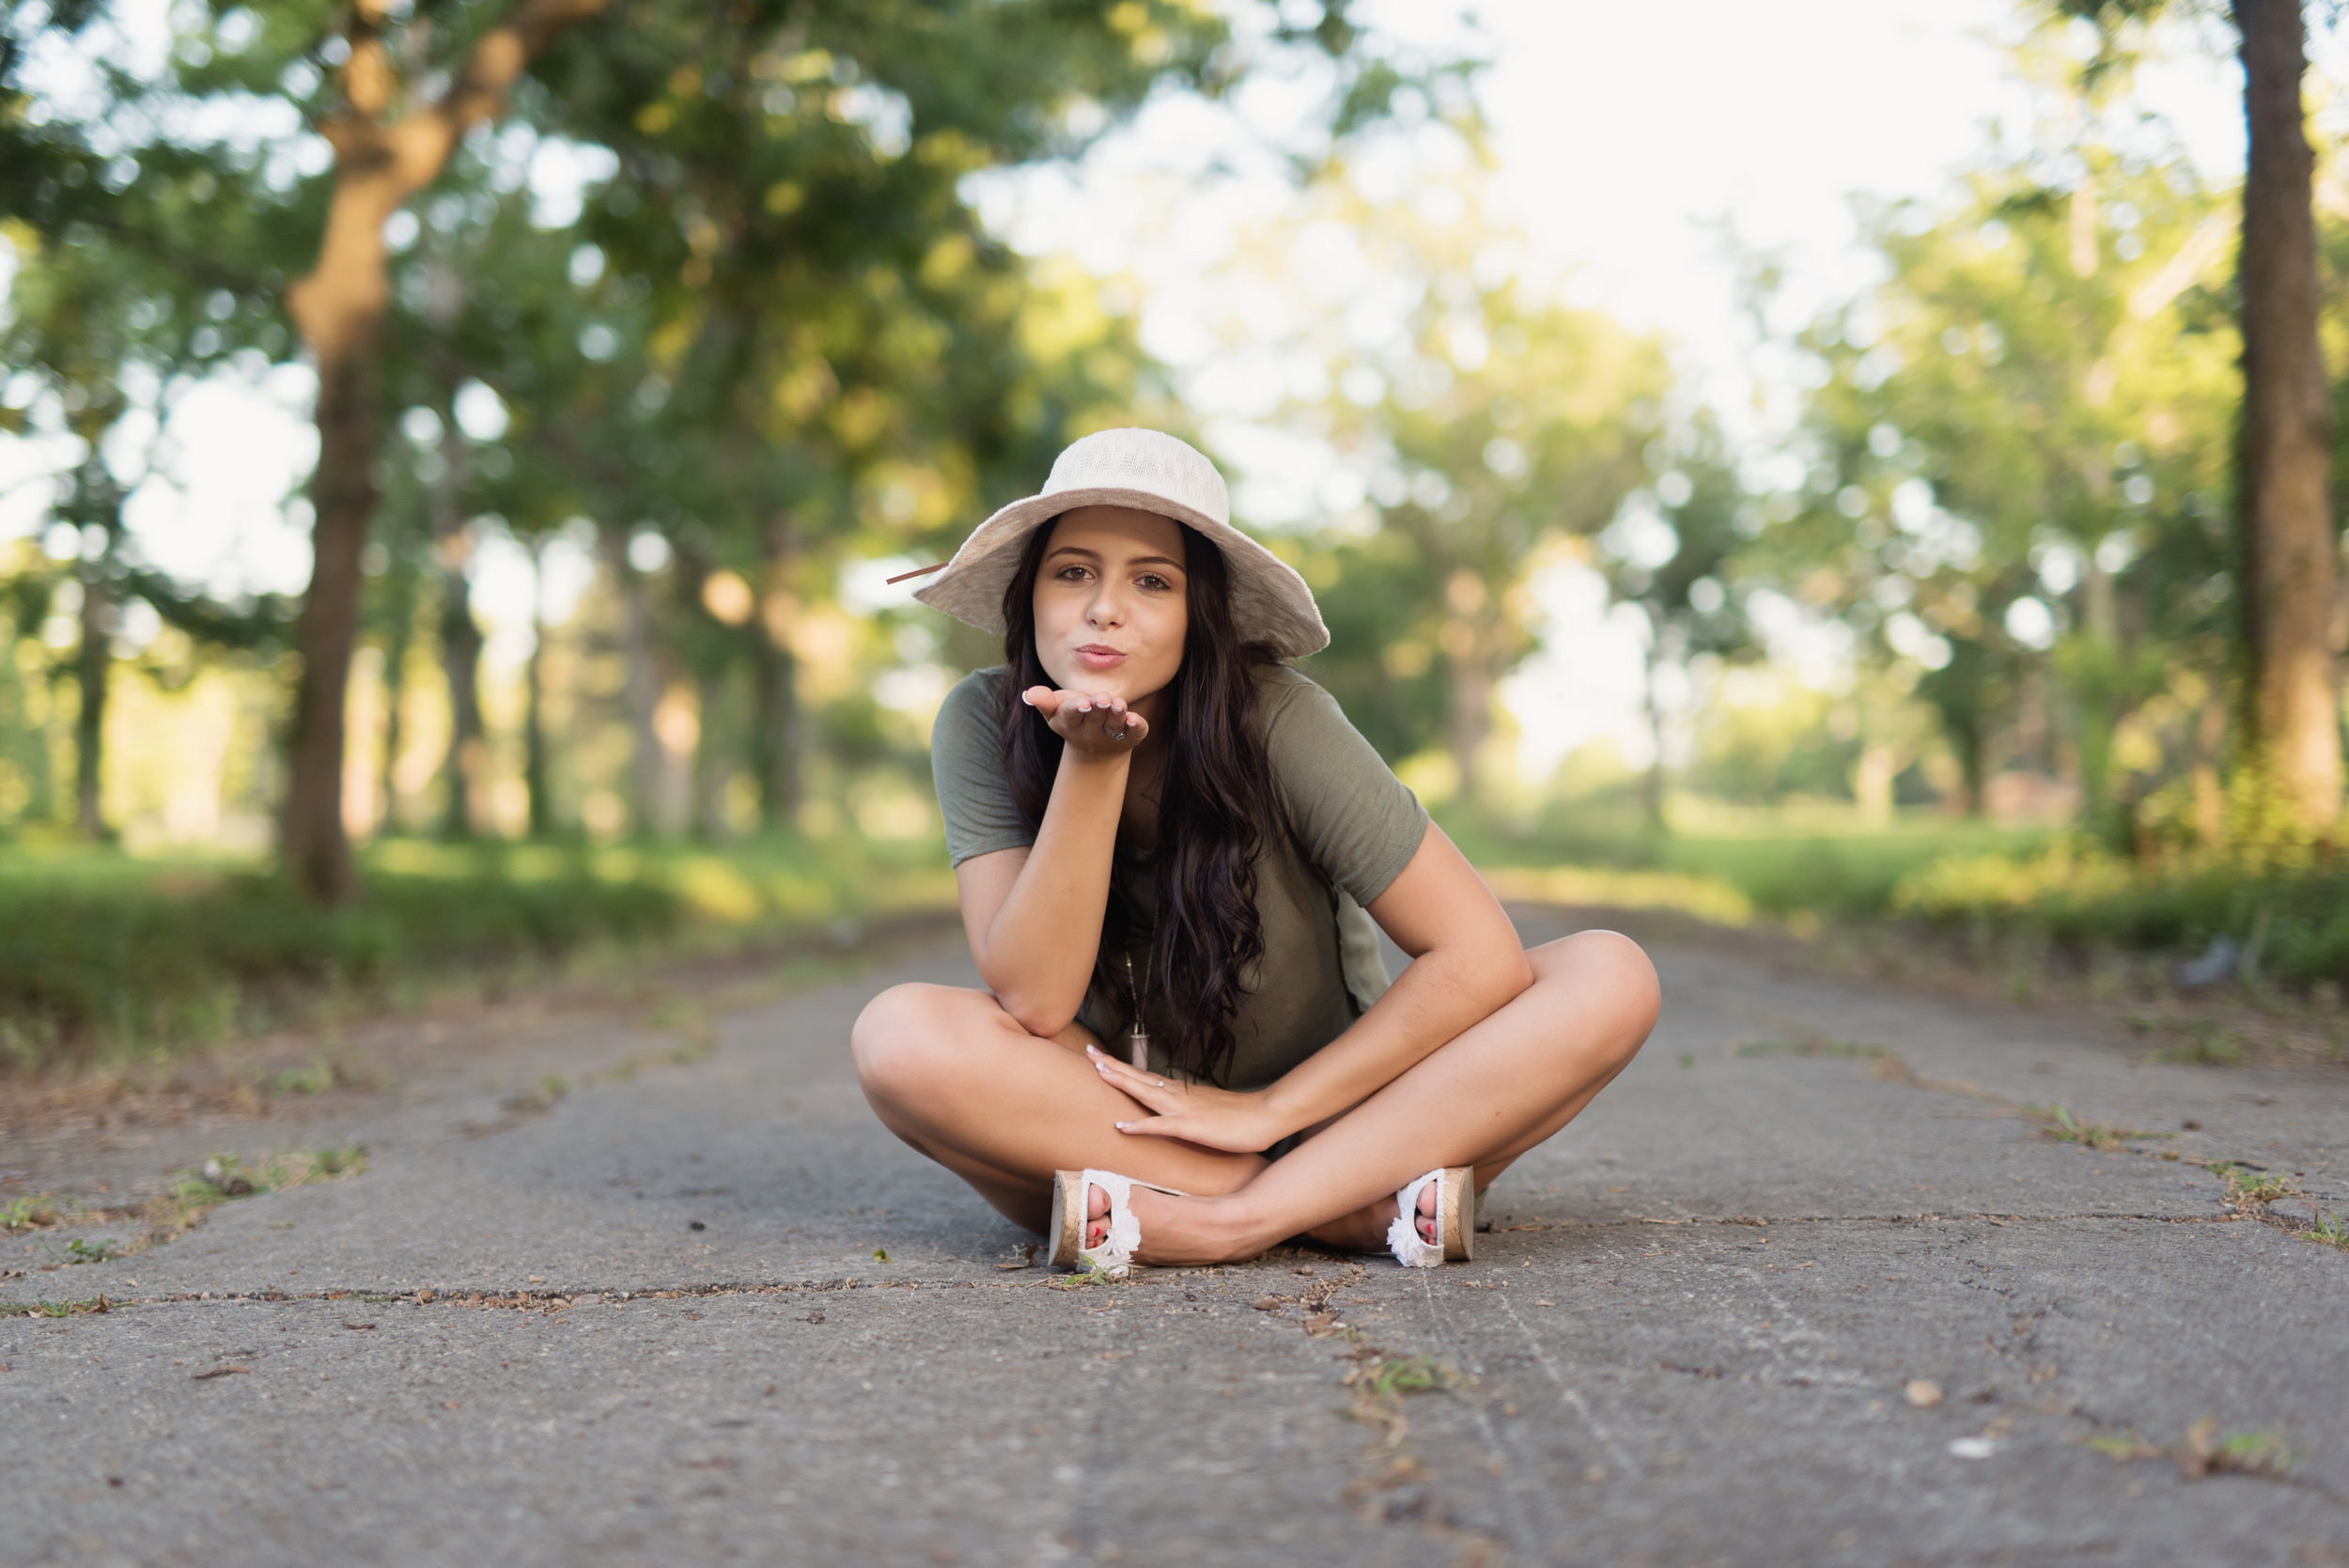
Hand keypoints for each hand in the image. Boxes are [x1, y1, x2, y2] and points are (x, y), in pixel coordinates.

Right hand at [1023, 685, 1147, 757]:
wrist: (1096, 750)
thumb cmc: (1074, 718)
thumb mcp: (1056, 710)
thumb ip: (1044, 701)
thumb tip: (1028, 693)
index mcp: (1070, 722)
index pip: (1071, 715)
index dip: (1075, 709)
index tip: (1080, 703)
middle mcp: (1091, 731)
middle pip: (1095, 719)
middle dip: (1098, 709)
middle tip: (1102, 698)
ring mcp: (1111, 735)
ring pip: (1115, 725)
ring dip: (1117, 715)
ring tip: (1119, 704)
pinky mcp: (1131, 737)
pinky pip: (1135, 733)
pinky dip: (1136, 727)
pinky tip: (1135, 719)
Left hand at [1085, 1042, 1287, 1152]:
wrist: (1268, 1115)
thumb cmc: (1242, 1115)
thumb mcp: (1209, 1108)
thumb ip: (1190, 1106)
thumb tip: (1175, 1108)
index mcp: (1181, 1092)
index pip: (1145, 1077)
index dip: (1121, 1067)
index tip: (1100, 1057)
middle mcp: (1179, 1096)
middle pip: (1139, 1078)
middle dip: (1112, 1066)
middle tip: (1088, 1052)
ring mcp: (1185, 1110)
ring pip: (1146, 1093)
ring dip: (1121, 1082)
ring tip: (1098, 1071)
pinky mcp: (1193, 1127)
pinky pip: (1161, 1126)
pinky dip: (1140, 1125)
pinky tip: (1121, 1125)